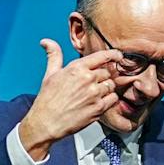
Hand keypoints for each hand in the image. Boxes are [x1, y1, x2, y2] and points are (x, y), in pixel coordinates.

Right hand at [16, 38, 122, 161]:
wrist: (46, 123)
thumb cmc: (47, 99)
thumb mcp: (50, 73)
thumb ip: (54, 55)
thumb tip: (46, 41)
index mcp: (77, 68)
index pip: (102, 56)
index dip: (113, 54)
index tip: (118, 56)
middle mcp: (87, 79)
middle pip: (107, 72)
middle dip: (104, 76)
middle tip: (96, 82)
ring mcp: (94, 94)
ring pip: (111, 85)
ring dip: (107, 88)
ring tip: (96, 93)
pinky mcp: (98, 109)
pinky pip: (113, 99)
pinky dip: (110, 99)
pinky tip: (100, 101)